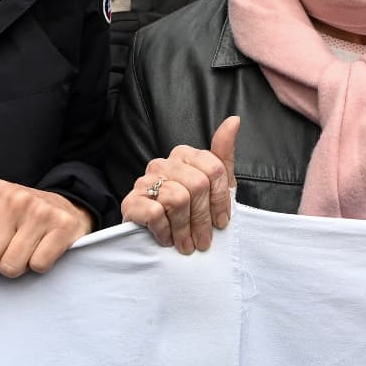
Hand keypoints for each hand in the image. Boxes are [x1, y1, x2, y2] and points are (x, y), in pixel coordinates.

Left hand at [0, 180, 91, 277]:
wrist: (69, 207)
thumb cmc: (18, 217)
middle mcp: (14, 198)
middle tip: (9, 248)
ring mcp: (40, 212)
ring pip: (10, 267)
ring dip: (18, 265)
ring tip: (26, 249)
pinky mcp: (63, 227)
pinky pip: (38, 266)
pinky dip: (40, 265)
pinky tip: (43, 249)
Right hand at [122, 116, 239, 254]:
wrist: (154, 239)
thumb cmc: (189, 211)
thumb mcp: (213, 185)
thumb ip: (223, 154)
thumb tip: (234, 120)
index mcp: (184, 155)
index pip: (214, 169)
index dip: (221, 200)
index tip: (221, 222)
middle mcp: (163, 163)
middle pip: (198, 185)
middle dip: (203, 219)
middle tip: (203, 241)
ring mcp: (144, 181)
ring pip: (178, 199)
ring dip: (185, 229)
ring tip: (186, 244)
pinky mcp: (131, 201)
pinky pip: (156, 213)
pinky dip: (165, 231)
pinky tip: (167, 239)